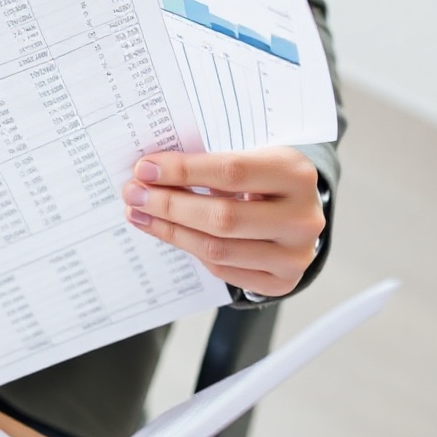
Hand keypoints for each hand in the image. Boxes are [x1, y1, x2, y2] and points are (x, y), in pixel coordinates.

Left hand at [122, 146, 324, 298]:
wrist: (301, 210)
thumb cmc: (268, 176)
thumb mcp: (252, 155)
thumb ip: (211, 162)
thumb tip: (152, 171)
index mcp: (296, 174)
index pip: (230, 173)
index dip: (182, 172)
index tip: (145, 169)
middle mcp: (302, 218)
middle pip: (222, 217)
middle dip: (169, 205)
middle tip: (134, 194)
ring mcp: (295, 254)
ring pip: (217, 249)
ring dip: (171, 231)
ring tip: (141, 214)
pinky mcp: (283, 281)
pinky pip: (223, 269)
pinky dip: (191, 249)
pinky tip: (170, 232)